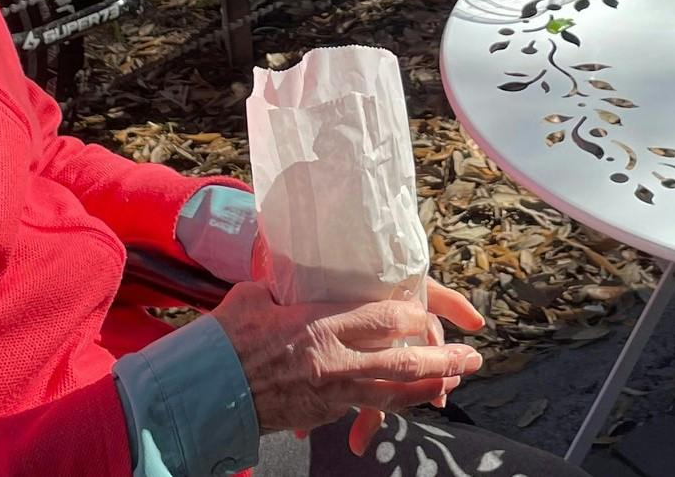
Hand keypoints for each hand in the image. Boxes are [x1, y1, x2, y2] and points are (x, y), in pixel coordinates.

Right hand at [210, 277, 485, 452]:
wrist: (203, 391)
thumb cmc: (224, 338)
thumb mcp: (257, 296)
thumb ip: (288, 284)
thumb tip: (296, 263)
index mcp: (317, 324)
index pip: (382, 318)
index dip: (414, 316)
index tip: (431, 314)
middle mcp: (332, 360)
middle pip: (401, 360)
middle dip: (441, 358)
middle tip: (471, 357)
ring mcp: (330, 391)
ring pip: (393, 391)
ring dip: (430, 386)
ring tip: (457, 381)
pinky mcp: (324, 412)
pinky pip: (368, 406)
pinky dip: (396, 402)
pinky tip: (417, 400)